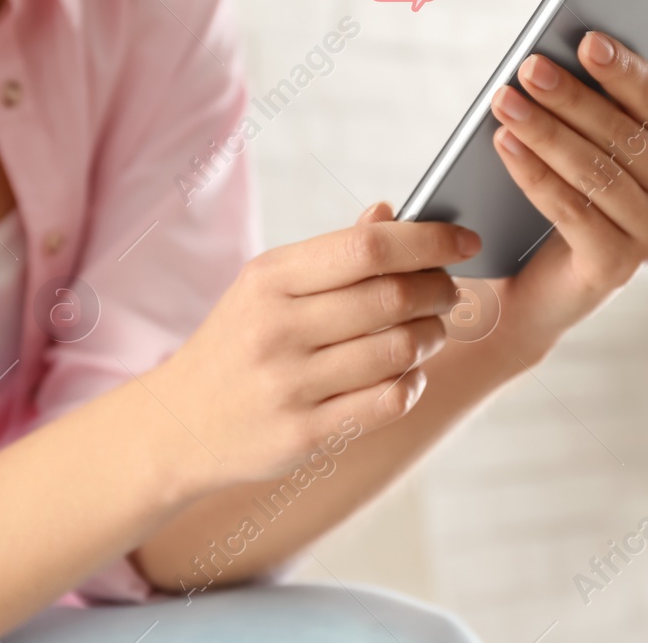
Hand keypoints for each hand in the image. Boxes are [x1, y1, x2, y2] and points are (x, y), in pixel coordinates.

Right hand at [145, 211, 479, 490]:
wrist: (180, 423)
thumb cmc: (237, 342)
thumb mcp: (266, 286)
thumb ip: (332, 254)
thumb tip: (390, 213)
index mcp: (269, 278)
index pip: (368, 247)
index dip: (430, 241)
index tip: (466, 239)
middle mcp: (277, 328)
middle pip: (392, 298)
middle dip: (439, 291)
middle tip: (449, 291)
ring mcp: (289, 385)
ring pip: (399, 351)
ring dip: (432, 338)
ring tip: (431, 332)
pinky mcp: (305, 435)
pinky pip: (388, 402)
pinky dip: (413, 383)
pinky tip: (408, 374)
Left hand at [482, 31, 647, 368]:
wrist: (530, 276)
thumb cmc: (566, 185)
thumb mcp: (591, 131)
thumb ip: (623, 85)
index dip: (623, 69)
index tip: (586, 39)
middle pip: (624, 135)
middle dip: (572, 98)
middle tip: (528, 68)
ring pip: (597, 172)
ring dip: (546, 133)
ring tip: (504, 103)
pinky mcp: (617, 267)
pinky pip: (573, 212)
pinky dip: (535, 175)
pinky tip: (506, 146)